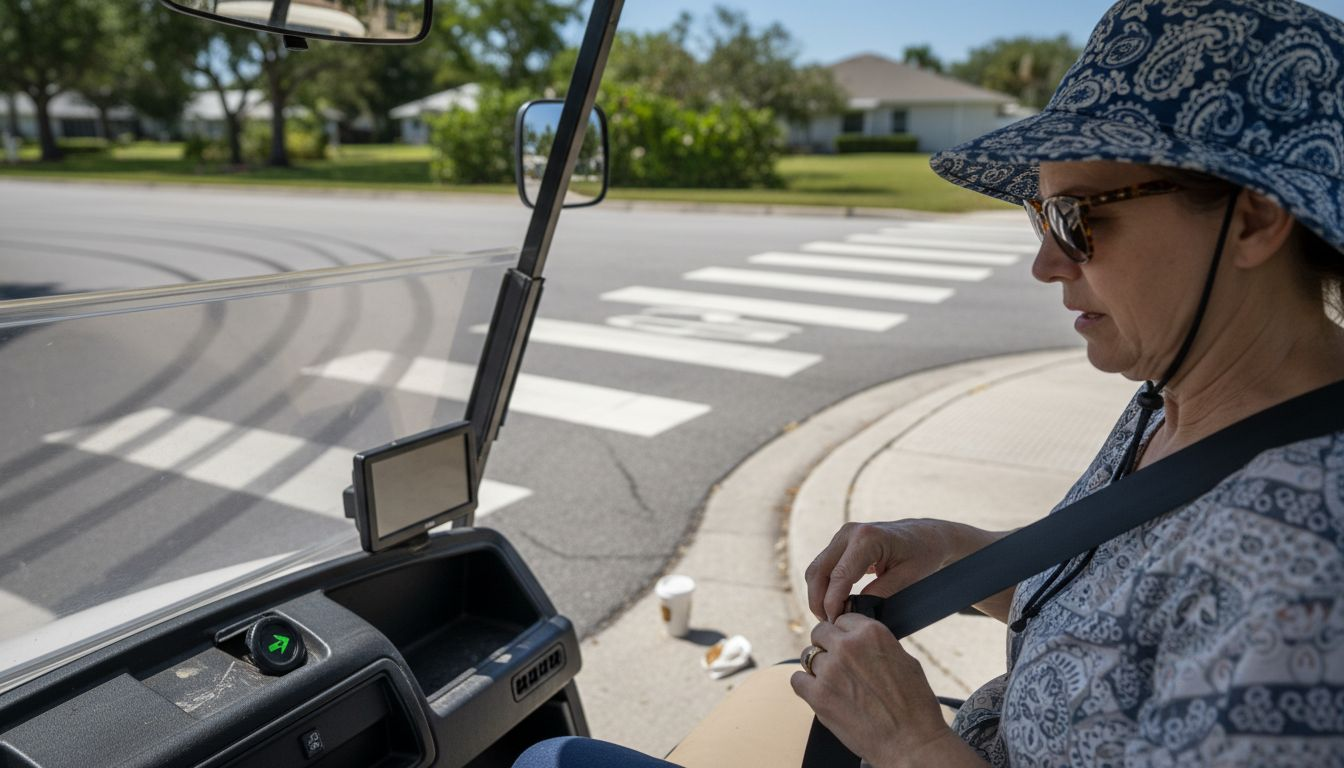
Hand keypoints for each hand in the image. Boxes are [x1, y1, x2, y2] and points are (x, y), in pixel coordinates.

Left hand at [790, 614, 972, 766]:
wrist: (910, 742)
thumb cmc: (914, 705)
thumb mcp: (904, 660)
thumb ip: (877, 645)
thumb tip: (861, 641)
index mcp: (871, 633)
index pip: (843, 619)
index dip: (845, 633)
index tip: (847, 644)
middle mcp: (847, 646)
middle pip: (820, 633)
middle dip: (827, 645)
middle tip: (837, 663)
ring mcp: (830, 670)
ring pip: (808, 657)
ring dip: (818, 668)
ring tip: (834, 683)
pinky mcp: (818, 696)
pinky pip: (797, 680)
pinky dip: (806, 686)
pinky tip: (819, 693)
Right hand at [805, 520, 949, 622]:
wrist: (926, 536)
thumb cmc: (922, 556)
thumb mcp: (908, 578)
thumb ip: (881, 594)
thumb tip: (853, 613)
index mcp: (866, 538)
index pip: (838, 576)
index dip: (833, 603)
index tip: (835, 625)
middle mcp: (849, 533)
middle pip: (818, 571)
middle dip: (818, 601)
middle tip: (828, 625)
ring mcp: (842, 536)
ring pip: (816, 570)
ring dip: (818, 595)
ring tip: (831, 617)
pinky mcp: (841, 543)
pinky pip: (823, 567)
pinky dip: (824, 587)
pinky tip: (835, 605)